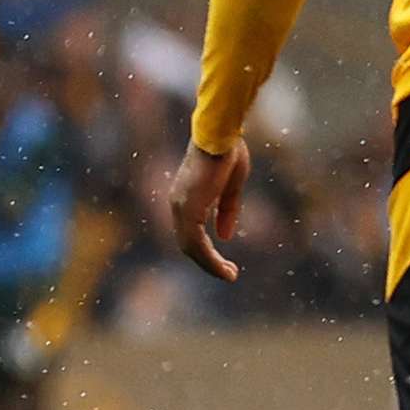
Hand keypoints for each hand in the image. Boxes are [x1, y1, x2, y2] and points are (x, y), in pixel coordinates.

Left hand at [166, 140, 252, 282]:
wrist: (220, 134)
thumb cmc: (226, 152)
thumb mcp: (231, 187)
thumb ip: (227, 210)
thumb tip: (225, 235)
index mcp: (186, 198)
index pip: (191, 233)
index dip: (207, 251)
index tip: (225, 263)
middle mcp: (178, 205)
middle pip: (188, 244)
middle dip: (208, 262)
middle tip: (229, 274)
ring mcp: (181, 207)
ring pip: (190, 247)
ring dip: (209, 265)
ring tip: (229, 275)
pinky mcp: (189, 208)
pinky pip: (196, 242)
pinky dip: (209, 258)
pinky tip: (223, 267)